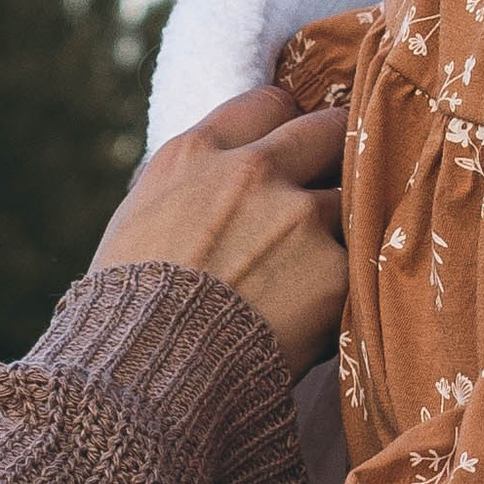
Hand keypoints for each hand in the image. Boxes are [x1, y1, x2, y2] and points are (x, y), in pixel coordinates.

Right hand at [93, 86, 345, 380]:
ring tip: (312, 271)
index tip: (292, 150)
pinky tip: (312, 317)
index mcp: (196, 154)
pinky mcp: (335, 272)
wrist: (143, 379)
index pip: (270, 103)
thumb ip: (188, 188)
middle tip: (330, 189)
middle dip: (335, 156)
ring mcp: (299, 218)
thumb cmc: (126, 310)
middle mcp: (253, 171)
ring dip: (338, 229)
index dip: (287, 126)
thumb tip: (215, 181)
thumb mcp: (138, 223)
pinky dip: (341, 290)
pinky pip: (357, 268)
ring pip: (351, 200)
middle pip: (329, 130)